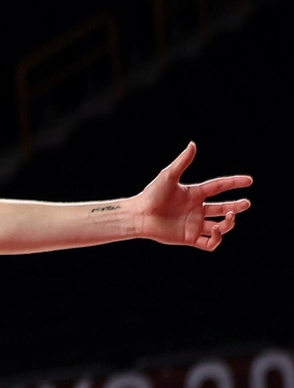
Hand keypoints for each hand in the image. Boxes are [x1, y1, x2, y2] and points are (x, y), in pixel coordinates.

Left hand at [133, 142, 251, 250]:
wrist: (138, 216)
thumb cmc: (151, 195)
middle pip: (223, 207)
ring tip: (229, 215)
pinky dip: (219, 239)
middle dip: (237, 206)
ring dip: (229, 223)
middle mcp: (197, 209)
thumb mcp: (168, 176)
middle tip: (246, 203)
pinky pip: (210, 243)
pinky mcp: (189, 238)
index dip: (234, 183)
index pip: (219, 187)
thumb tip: (193, 144)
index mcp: (194, 194)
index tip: (249, 181)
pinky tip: (218, 229)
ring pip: (221, 226)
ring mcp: (194, 224)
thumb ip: (182, 162)